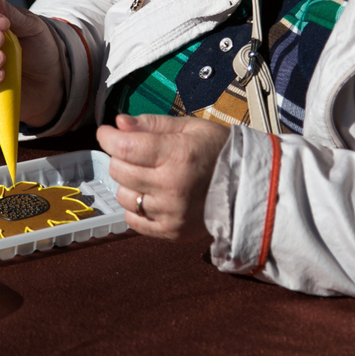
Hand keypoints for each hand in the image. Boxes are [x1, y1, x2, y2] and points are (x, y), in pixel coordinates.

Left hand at [97, 114, 230, 240]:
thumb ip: (152, 124)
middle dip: (120, 157)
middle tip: (133, 152)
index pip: (124, 148)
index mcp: (177, 155)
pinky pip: (133, 220)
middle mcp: (171, 186)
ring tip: (147, 175)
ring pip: (123, 196)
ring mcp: (171, 213)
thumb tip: (118, 123)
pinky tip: (150, 195)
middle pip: (119, 171)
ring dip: (128, 183)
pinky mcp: (171, 231)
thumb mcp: (189, 127)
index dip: (108, 137)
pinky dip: (136, 207)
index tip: (106, 133)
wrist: (247, 187)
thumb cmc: (218, 150)